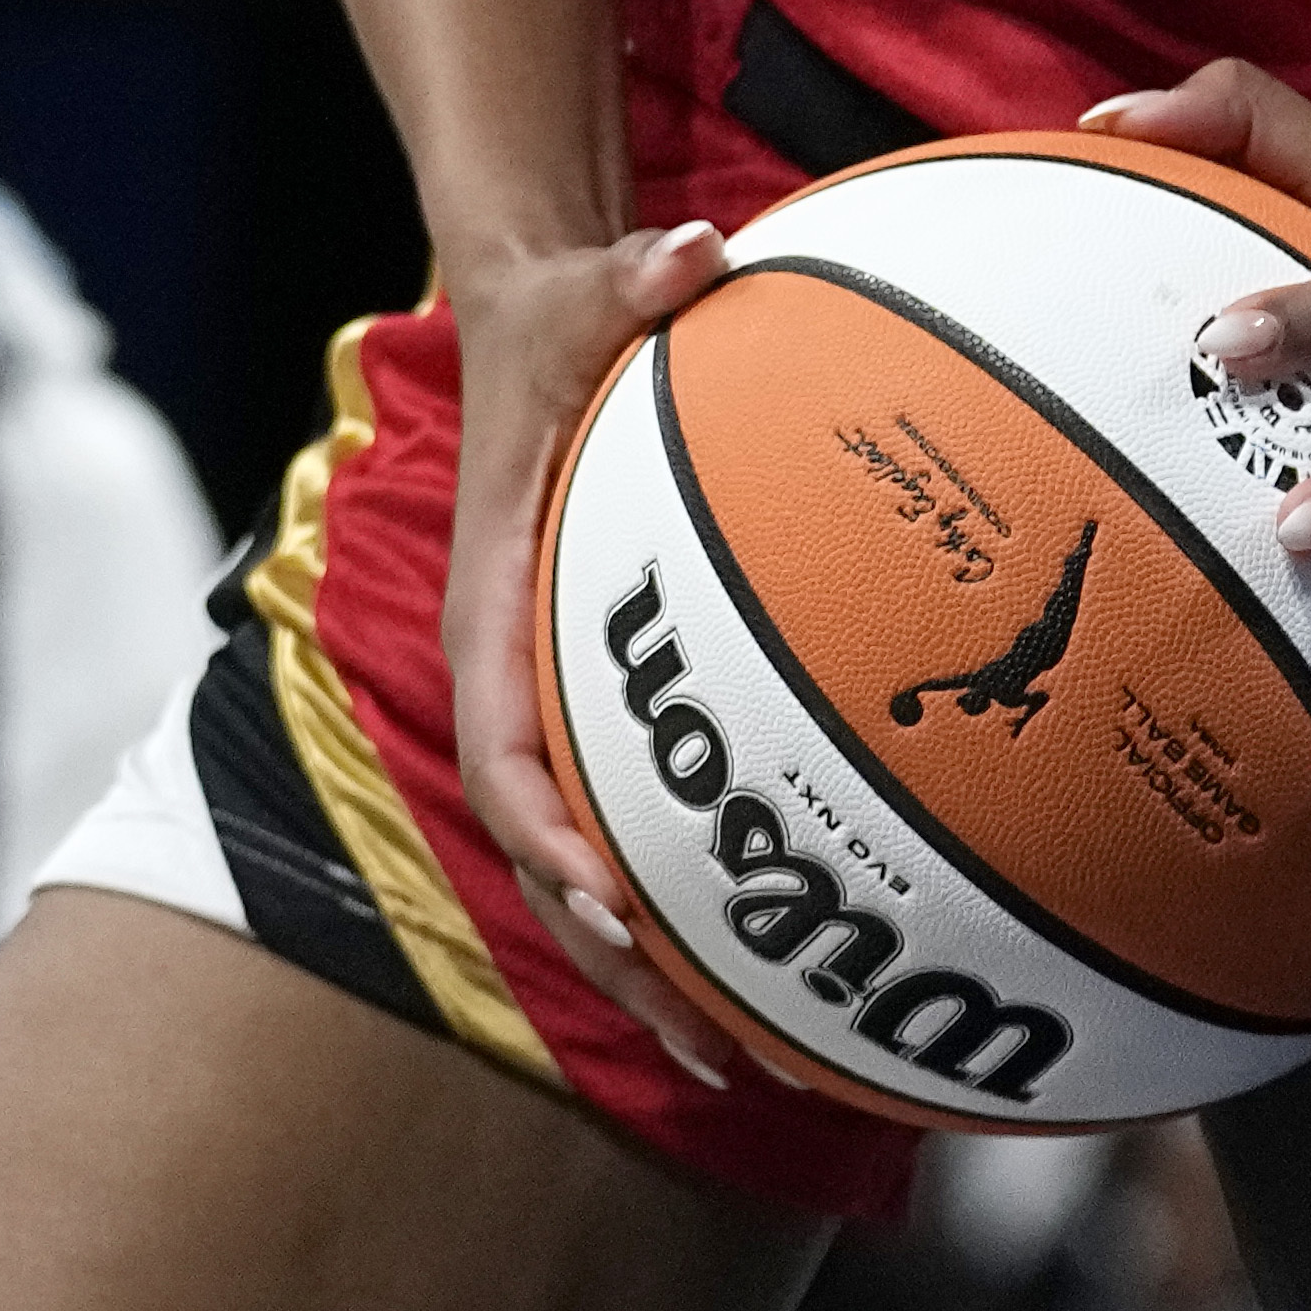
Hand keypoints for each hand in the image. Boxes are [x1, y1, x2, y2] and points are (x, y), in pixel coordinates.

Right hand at [445, 220, 748, 1089]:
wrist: (542, 307)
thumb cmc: (564, 312)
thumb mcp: (587, 288)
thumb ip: (631, 275)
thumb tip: (683, 249)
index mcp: (500, 604)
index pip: (505, 749)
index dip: (551, 838)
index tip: (610, 912)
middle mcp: (527, 668)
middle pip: (559, 849)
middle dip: (626, 957)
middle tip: (717, 1052)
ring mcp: (576, 690)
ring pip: (607, 851)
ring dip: (670, 956)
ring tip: (763, 1060)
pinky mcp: (624, 686)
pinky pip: (661, 797)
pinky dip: (715, 872)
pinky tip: (810, 935)